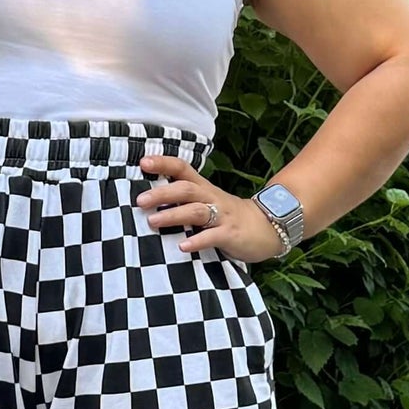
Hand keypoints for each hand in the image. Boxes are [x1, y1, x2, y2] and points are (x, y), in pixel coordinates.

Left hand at [136, 153, 283, 261]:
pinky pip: (213, 236)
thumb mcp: (208, 203)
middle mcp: (212, 198)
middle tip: (140, 200)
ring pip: (197, 211)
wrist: (267, 228)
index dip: (164, 163)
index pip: (183, 169)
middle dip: (162, 193)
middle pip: (186, 189)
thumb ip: (184, 201)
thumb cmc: (228, 217)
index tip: (143, 163)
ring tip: (152, 221)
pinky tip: (182, 246)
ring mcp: (222, 215)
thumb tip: (149, 200)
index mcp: (204, 188)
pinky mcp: (231, 234)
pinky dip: (197, 240)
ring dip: (174, 215)